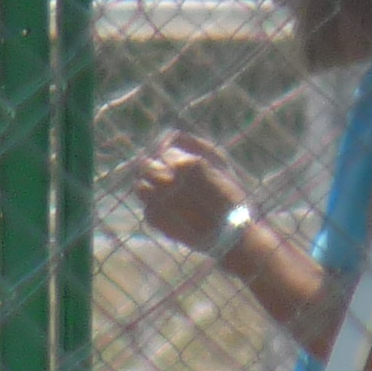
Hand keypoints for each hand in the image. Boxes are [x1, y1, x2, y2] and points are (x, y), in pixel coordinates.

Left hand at [130, 130, 251, 255]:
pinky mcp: (154, 218)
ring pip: (139, 185)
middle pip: (146, 165)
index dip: (170, 156)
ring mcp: (158, 200)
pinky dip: (156, 206)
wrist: (232, 237)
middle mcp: (168, 180)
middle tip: (167, 177)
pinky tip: (174, 212)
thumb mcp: (220, 162)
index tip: (178, 164)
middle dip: (155, 168)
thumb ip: (194, 144)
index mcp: (186, 163)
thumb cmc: (231, 195)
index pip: (165, 150)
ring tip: (166, 193)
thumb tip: (170, 134)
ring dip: (149, 185)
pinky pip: (146, 206)